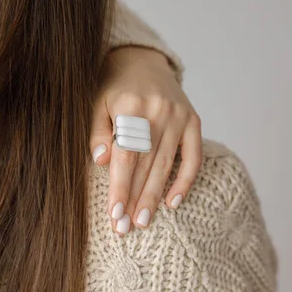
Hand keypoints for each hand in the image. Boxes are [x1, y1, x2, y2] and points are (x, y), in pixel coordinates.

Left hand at [90, 47, 201, 234]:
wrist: (142, 62)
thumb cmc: (114, 88)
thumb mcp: (96, 104)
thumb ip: (98, 132)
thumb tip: (101, 162)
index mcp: (130, 105)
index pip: (126, 156)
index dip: (120, 187)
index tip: (114, 215)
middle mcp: (159, 111)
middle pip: (147, 164)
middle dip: (136, 199)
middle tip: (127, 229)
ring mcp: (180, 116)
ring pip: (167, 165)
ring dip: (155, 197)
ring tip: (144, 222)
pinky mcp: (194, 121)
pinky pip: (193, 157)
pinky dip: (185, 181)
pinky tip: (173, 203)